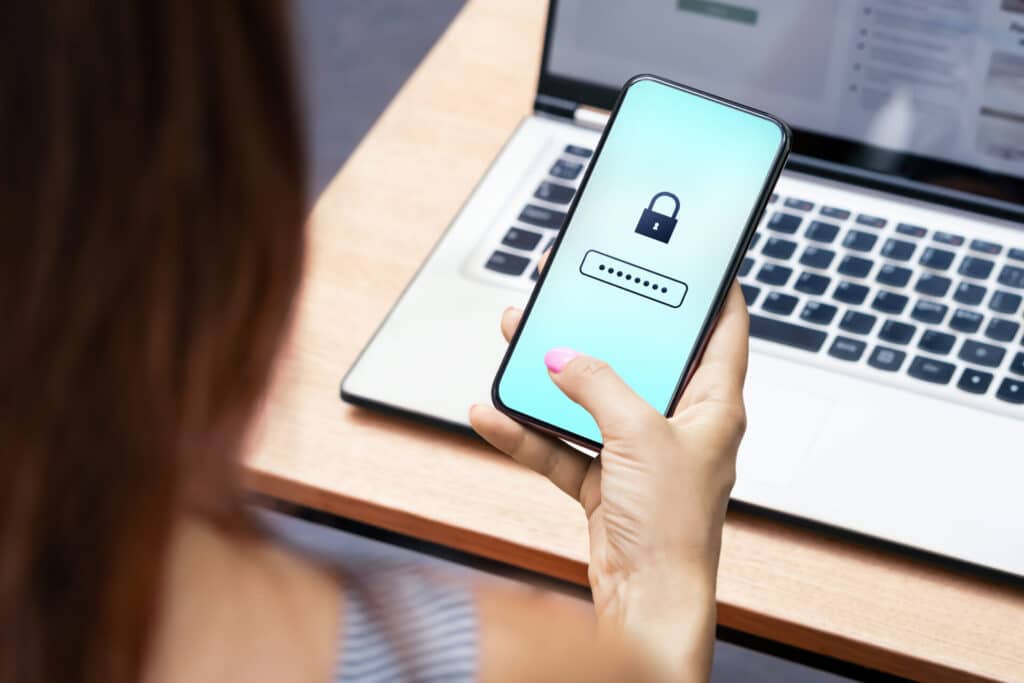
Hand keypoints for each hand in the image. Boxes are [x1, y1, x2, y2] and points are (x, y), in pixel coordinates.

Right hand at [470, 274, 748, 679]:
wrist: (645, 600)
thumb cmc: (673, 528)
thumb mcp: (639, 437)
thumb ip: (599, 387)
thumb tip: (563, 356)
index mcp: (712, 404)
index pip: (723, 329)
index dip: (710, 288)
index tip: (689, 255)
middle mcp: (677, 423)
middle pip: (641, 356)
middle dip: (603, 324)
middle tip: (573, 289)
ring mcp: (638, 452)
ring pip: (592, 396)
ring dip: (553, 374)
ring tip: (520, 338)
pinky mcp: (605, 479)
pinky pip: (561, 443)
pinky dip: (527, 431)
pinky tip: (493, 413)